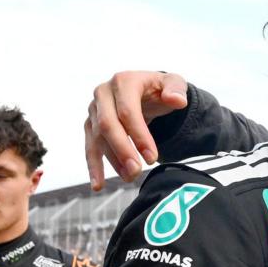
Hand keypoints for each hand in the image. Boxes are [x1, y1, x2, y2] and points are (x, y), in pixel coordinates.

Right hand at [85, 71, 187, 189]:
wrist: (146, 91)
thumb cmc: (161, 88)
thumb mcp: (174, 83)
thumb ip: (177, 89)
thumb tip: (177, 100)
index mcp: (123, 81)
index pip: (127, 111)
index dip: (139, 136)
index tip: (152, 157)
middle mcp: (103, 94)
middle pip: (108, 125)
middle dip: (122, 150)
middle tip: (137, 171)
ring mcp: (94, 110)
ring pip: (98, 139)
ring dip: (112, 161)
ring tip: (130, 178)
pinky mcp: (90, 125)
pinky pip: (90, 147)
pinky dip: (94, 167)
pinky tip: (98, 184)